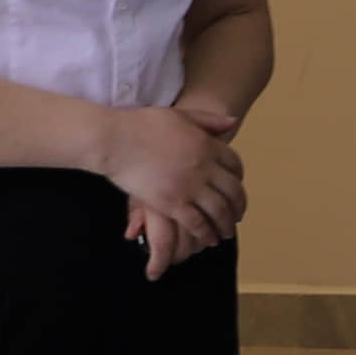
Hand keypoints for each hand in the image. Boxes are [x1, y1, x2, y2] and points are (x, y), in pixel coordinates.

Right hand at [101, 101, 244, 276]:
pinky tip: (208, 239)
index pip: (235, 165)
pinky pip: (197, 223)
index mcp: (207, 145)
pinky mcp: (173, 204)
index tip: (236, 187)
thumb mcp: (180, 115)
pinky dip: (206, 233)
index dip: (239, 178)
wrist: (116, 140)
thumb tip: (234, 122)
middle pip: (232, 191)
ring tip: (226, 233)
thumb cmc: (143, 125)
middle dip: (238, 207)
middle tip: (237, 216)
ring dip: (226, 225)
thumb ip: (208, 120)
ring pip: (219, 211)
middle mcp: (204, 167)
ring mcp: (189, 187)